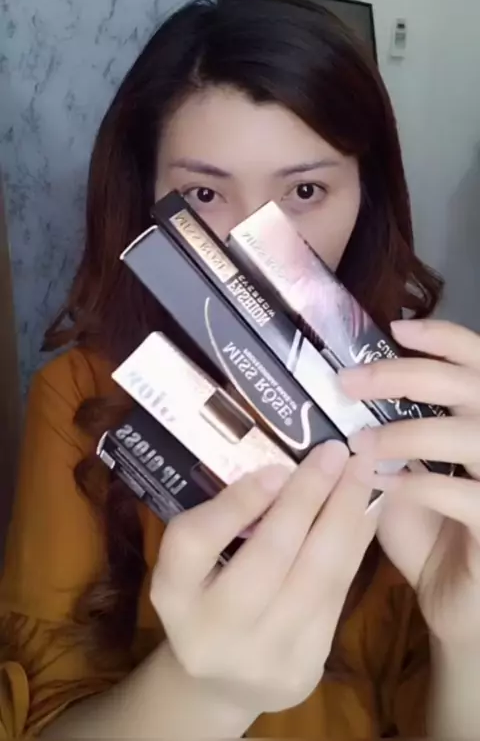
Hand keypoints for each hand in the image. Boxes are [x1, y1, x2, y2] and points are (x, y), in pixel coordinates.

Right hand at [150, 442, 376, 717]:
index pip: (194, 543)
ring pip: (316, 576)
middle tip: (336, 452)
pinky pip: (339, 594)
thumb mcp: (194, 562)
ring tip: (362, 472)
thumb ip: (221, 520)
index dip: (235, 504)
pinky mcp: (305, 666)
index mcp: (172, 593)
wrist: (224, 683)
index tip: (276, 466)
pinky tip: (367, 511)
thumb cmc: (207, 598)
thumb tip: (284, 463)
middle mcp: (212, 630)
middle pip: (268, 557)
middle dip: (308, 498)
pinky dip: (356, 545)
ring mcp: (262, 654)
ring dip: (345, 515)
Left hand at [340, 319, 479, 647]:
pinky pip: (466, 496)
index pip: (479, 362)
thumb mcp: (405, 476)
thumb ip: (390, 441)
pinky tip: (385, 487)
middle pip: (473, 387)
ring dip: (410, 433)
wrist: (458, 607)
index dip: (446, 338)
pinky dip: (420, 485)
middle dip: (408, 376)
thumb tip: (347, 403)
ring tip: (363, 443)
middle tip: (351, 381)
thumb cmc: (432, 535)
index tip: (397, 329)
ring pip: (474, 436)